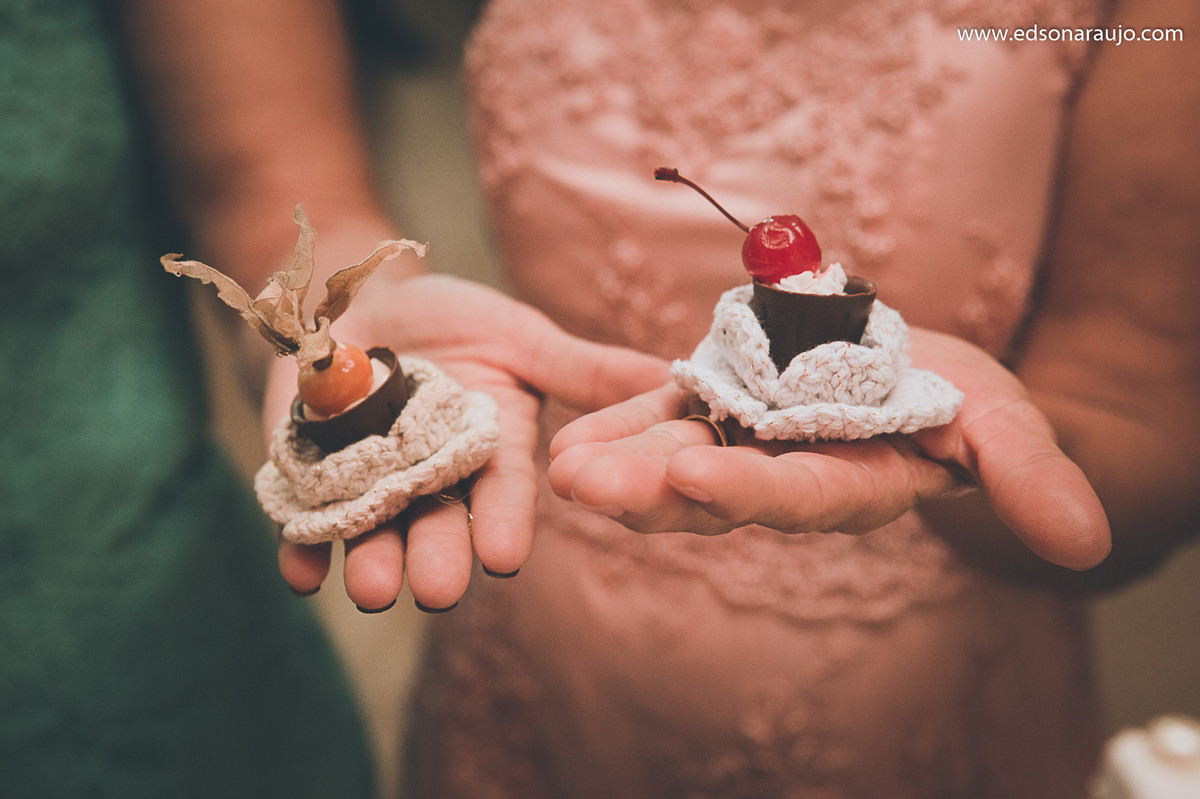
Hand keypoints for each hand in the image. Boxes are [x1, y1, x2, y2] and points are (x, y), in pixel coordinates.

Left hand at [271, 274, 669, 609]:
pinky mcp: (308, 477)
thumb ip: (580, 369)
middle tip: (438, 589)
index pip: (503, 492)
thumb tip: (670, 375)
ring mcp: (371, 482)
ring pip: (375, 533)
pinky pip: (303, 522)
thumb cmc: (450, 318)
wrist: (357, 298)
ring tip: (374, 589)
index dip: (503, 521)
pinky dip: (300, 547)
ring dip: (374, 563)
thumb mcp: (517, 336)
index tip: (505, 554)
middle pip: (440, 525)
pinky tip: (300, 574)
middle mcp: (435, 478)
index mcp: (491, 451)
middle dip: (439, 557)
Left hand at [547, 328, 1110, 571]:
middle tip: (581, 486)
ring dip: (617, 461)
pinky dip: (617, 421)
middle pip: (712, 488)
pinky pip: (662, 415)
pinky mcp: (717, 405)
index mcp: (848, 483)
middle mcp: (783, 473)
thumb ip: (1028, 475)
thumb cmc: (968, 406)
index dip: (746, 492)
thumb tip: (1083, 543)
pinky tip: (565, 433)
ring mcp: (743, 440)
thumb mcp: (1006, 425)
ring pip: (674, 454)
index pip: (795, 496)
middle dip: (648, 491)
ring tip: (556, 466)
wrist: (917, 377)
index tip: (690, 480)